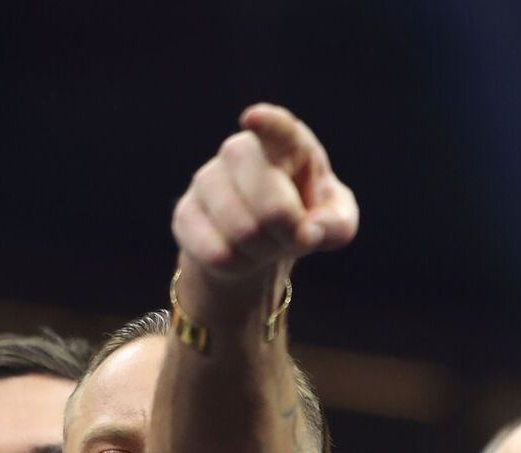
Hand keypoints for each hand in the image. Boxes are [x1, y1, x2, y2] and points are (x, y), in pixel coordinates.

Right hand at [171, 103, 358, 288]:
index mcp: (285, 144)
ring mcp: (206, 179)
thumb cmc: (305, 219)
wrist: (260, 241)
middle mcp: (240, 152)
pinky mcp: (185, 212)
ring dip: (264, 252)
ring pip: (243, 233)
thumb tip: (309, 231)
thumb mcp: (335, 221)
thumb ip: (335, 223)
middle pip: (272, 206)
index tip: (254, 119)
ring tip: (266, 243)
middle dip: (289, 233)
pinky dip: (239, 265)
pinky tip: (240, 252)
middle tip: (291, 235)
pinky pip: (217, 253)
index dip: (268, 124)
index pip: (278, 128)